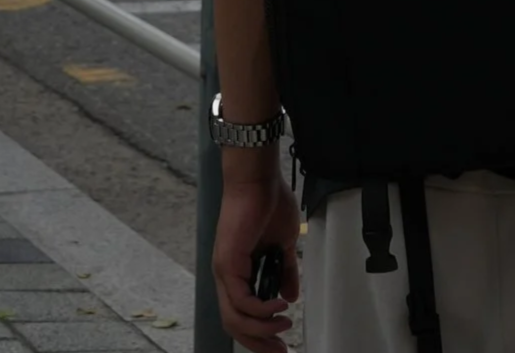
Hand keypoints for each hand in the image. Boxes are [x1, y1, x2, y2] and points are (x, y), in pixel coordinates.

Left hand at [213, 157, 300, 351]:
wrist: (258, 178)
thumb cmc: (269, 202)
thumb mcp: (283, 243)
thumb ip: (285, 271)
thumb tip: (290, 296)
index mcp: (237, 272)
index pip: (241, 315)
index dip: (260, 334)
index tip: (282, 343)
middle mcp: (226, 276)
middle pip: (235, 325)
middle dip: (259, 343)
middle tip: (282, 351)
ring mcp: (224, 271)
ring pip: (235, 318)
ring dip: (261, 329)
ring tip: (284, 326)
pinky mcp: (228, 264)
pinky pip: (241, 301)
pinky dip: (261, 310)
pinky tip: (279, 307)